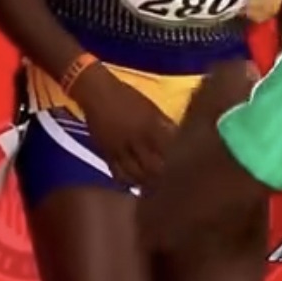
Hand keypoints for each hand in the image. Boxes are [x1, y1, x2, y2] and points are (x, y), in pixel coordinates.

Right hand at [70, 66, 175, 189]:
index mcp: (151, 125)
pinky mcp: (106, 153)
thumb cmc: (126, 96)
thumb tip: (179, 139)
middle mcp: (136, 139)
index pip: (169, 150)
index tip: (185, 169)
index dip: (178, 162)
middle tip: (171, 183)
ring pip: (136, 174)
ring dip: (147, 183)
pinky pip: (118, 173)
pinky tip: (135, 183)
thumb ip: (164, 124)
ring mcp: (120, 148)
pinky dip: (128, 181)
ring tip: (155, 187)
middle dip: (163, 177)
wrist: (96, 92)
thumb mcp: (150, 107)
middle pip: (154, 167)